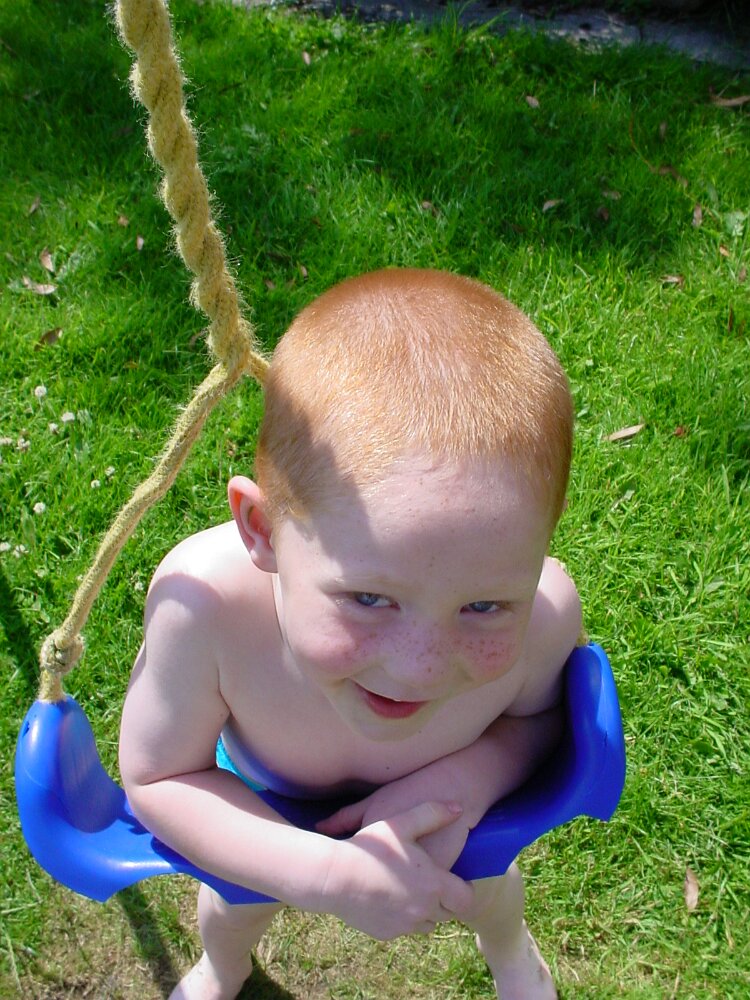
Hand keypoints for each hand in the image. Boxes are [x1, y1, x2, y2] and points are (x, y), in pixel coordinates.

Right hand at [319, 800, 473, 939]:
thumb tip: (458, 807)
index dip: (464, 890)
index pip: (466, 900)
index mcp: (433, 885)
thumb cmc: (370, 848)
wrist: (335, 877)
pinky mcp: (387, 933)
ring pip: (427, 924)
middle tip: (430, 881)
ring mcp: (404, 925)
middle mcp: (423, 910)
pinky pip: (404, 929)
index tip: (455, 880)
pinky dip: (403, 918)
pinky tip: (389, 897)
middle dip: (444, 900)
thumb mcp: (401, 824)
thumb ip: (432, 814)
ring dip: (425, 911)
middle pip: (448, 914)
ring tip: (410, 889)